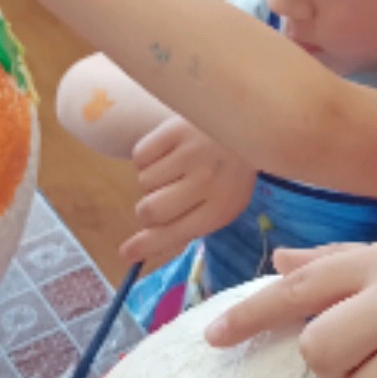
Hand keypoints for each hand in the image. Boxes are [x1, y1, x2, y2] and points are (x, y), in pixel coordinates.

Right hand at [129, 112, 257, 257]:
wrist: (250, 125)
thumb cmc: (229, 174)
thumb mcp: (217, 206)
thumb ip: (180, 230)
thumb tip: (129, 252)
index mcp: (220, 208)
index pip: (172, 234)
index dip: (146, 245)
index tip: (126, 252)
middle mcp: (206, 182)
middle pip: (149, 211)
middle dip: (148, 211)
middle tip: (163, 199)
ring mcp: (191, 152)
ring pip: (143, 181)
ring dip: (153, 179)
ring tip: (176, 168)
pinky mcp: (176, 129)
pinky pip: (140, 155)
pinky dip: (147, 158)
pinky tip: (168, 152)